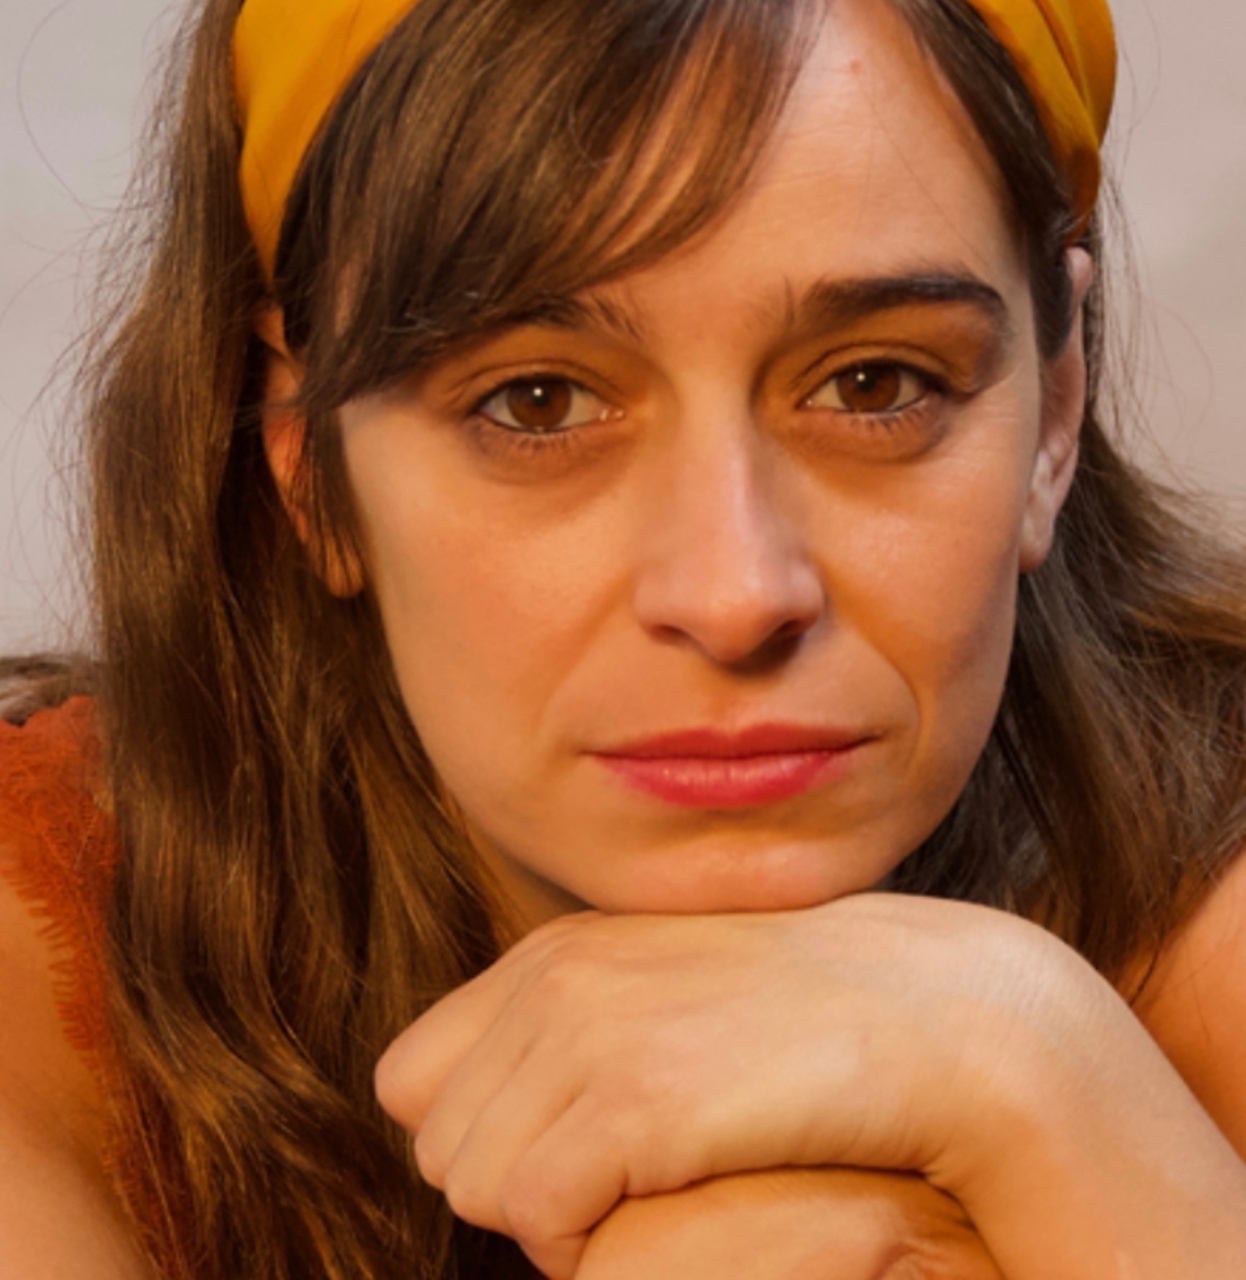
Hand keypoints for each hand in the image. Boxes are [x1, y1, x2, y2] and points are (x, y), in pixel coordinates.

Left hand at [375, 894, 1109, 1276]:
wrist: (935, 1016)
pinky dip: (586, 1244)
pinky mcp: (635, 1096)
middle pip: (438, 1145)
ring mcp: (590, 1028)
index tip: (569, 1148)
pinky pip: (537, 1220)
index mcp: (550, 955)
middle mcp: (553, 978)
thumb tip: (469, 1124)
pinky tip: (674, 1199)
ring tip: (654, 1183)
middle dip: (514, 1184)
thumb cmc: (797, 1034)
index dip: (479, 1134)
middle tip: (625, 1176)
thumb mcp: (661, 1008)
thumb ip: (567, 1039)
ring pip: (473, 1188)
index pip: (410, 1079)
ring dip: (552, 1219)